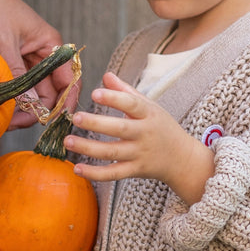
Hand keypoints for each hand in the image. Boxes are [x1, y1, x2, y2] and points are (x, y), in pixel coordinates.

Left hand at [0, 0, 71, 127]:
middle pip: (50, 95)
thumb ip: (15, 73)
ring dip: (22, 111)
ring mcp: (29, 65)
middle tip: (17, 125)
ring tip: (5, 121)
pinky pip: (17, 92)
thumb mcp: (3, 41)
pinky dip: (11, 104)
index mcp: (51, 47)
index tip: (55, 123)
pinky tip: (0, 112)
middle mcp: (44, 58)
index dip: (65, 104)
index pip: (69, 81)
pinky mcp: (13, 69)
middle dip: (37, 113)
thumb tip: (26, 105)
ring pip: (33, 97)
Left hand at [69, 72, 214, 203]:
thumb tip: (106, 75)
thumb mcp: (149, 107)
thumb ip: (126, 92)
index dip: (114, 98)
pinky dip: (95, 173)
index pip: (132, 104)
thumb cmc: (161, 127)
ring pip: (112, 152)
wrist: (181, 158)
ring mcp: (140, 154)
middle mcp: (145, 134)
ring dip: (88, 148)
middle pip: (119, 128)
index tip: (95, 93)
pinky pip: (113, 174)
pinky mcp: (135, 171)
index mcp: (149, 114)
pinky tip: (77, 168)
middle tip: (75, 117)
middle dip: (96, 123)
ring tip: (68, 141)